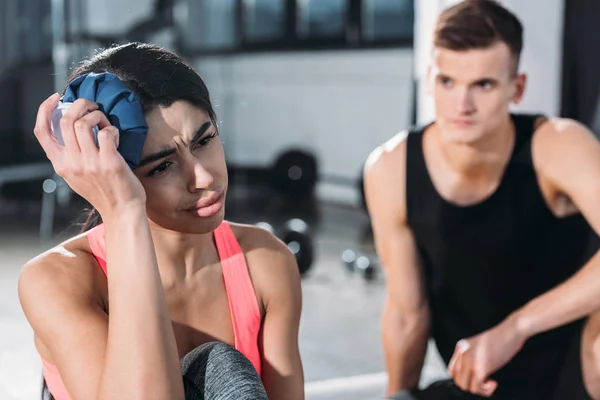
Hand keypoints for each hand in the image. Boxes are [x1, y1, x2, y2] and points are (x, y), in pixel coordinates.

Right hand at [34, 93, 145, 217]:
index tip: (57, 98)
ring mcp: (90, 163)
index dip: (45, 110)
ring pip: (84, 123)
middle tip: (92, 106)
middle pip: (66, 120)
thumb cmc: (104, 191)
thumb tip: (71, 129)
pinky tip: (116, 137)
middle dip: (80, 104)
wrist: (122, 211)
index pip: (41, 132)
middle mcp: (72, 163)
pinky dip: (112, 129)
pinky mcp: (110, 162)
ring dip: (98, 116)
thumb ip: (70, 156)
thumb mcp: (76, 176)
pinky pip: (106, 133)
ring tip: (106, 125)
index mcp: (60, 164)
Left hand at [448, 317, 525, 396]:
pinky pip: (477, 387)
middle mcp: (462, 354)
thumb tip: (471, 374)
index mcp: (460, 347)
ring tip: (489, 383)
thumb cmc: (500, 338)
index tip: (477, 379)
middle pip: (458, 380)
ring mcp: (470, 360)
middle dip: (471, 385)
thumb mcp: (479, 345)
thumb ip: (471, 355)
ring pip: (465, 386)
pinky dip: (485, 391)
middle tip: (485, 381)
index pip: (452, 371)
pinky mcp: (481, 367)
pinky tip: (493, 383)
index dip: (464, 379)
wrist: (511, 331)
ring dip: (479, 389)